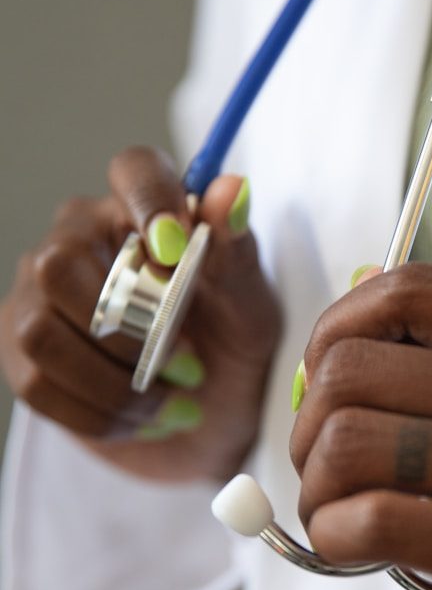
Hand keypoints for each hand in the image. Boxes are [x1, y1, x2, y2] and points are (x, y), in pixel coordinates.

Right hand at [0, 146, 280, 481]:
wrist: (214, 419)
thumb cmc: (231, 347)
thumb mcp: (250, 306)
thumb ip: (236, 252)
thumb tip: (229, 191)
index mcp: (143, 211)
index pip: (134, 170)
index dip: (151, 202)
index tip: (178, 251)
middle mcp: (80, 241)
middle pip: (60, 262)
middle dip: (128, 328)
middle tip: (187, 362)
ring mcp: (40, 297)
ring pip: (42, 332)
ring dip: (114, 382)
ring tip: (169, 400)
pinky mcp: (23, 355)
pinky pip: (37, 383)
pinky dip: (99, 413)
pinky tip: (142, 418)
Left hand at [290, 262, 431, 589]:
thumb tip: (349, 332)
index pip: (412, 289)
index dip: (338, 324)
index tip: (325, 375)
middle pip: (355, 369)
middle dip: (308, 424)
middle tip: (324, 465)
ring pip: (349, 443)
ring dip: (315, 487)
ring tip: (336, 513)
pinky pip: (373, 521)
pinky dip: (333, 536)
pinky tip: (350, 549)